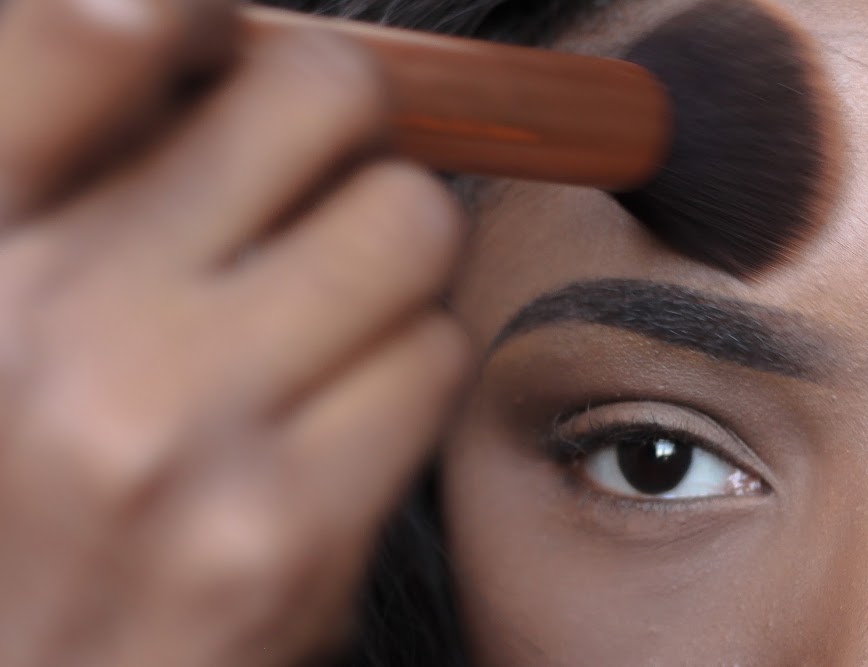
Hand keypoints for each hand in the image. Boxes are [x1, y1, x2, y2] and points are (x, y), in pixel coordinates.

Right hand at [0, 0, 467, 663]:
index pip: (99, 29)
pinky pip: (435, 357)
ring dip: (386, 252)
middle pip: (322, 95)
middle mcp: (58, 333)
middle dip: (337, 118)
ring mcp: (187, 437)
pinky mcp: (294, 534)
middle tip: (308, 166)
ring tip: (316, 308)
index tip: (217, 40)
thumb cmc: (14, 495)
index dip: (197, 12)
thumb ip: (70, 171)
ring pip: (412, 224)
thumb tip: (207, 45)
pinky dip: (403, 365)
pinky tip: (329, 410)